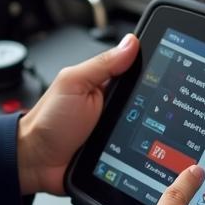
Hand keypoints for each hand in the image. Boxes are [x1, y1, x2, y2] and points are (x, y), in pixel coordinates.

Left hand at [16, 34, 139, 196]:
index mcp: (105, 84)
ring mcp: (118, 129)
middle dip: (153, 107)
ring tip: (142, 135)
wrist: (37, 161)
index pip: (137, 71)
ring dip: (149, 133)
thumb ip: (102, 64)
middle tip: (142, 112)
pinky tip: (145, 155)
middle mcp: (114, 105)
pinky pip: (140, 151)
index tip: (167, 74)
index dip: (152, 71)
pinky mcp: (120, 152)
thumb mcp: (74, 83)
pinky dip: (143, 153)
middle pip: (147, 102)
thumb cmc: (49, 120)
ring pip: (148, 128)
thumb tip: (131, 43)